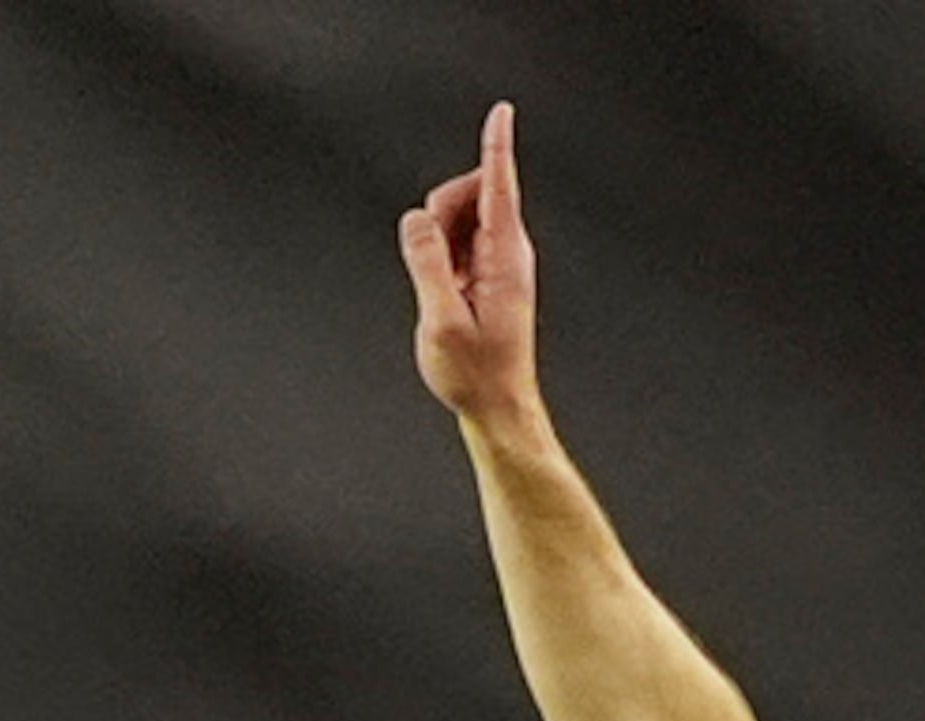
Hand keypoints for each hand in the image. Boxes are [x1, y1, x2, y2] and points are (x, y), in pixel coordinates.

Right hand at [398, 102, 540, 423]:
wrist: (497, 404)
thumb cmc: (477, 372)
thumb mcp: (442, 320)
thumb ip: (427, 264)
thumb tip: (417, 220)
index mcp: (506, 259)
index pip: (498, 189)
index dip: (496, 147)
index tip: (502, 112)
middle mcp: (508, 253)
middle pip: (466, 194)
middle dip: (437, 211)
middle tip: (431, 265)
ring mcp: (497, 261)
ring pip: (455, 216)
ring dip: (435, 238)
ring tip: (441, 290)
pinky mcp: (485, 272)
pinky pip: (452, 240)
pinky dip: (437, 254)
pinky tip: (443, 292)